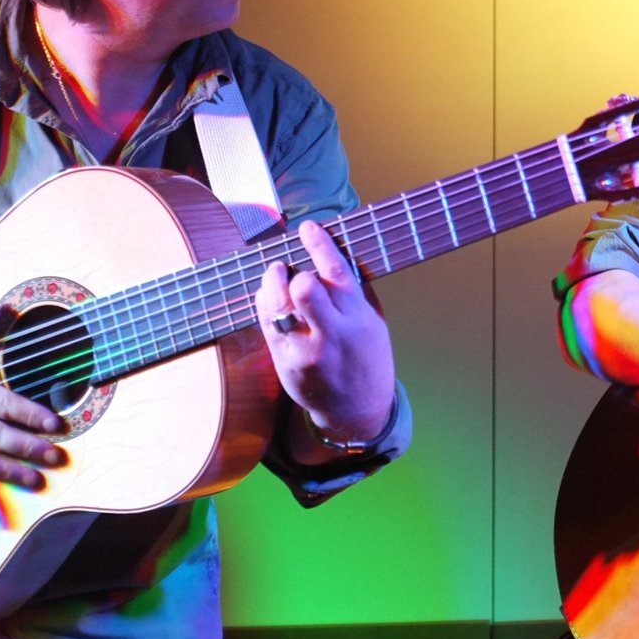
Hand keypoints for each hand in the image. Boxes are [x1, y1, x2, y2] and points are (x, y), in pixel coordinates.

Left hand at [257, 220, 396, 447]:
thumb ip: (355, 291)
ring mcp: (306, 350)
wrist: (357, 410)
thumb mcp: (373, 322)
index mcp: (358, 318)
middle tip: (287, 267)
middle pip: (304, 290)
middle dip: (291, 271)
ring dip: (271, 283)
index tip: (308, 228)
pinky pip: (266, 323)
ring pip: (278, 306)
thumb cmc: (365, 358)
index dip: (320, 244)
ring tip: (275, 276)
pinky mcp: (286, 363)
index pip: (337, 272)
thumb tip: (334, 251)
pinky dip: (265, 303)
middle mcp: (332, 334)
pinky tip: (270, 297)